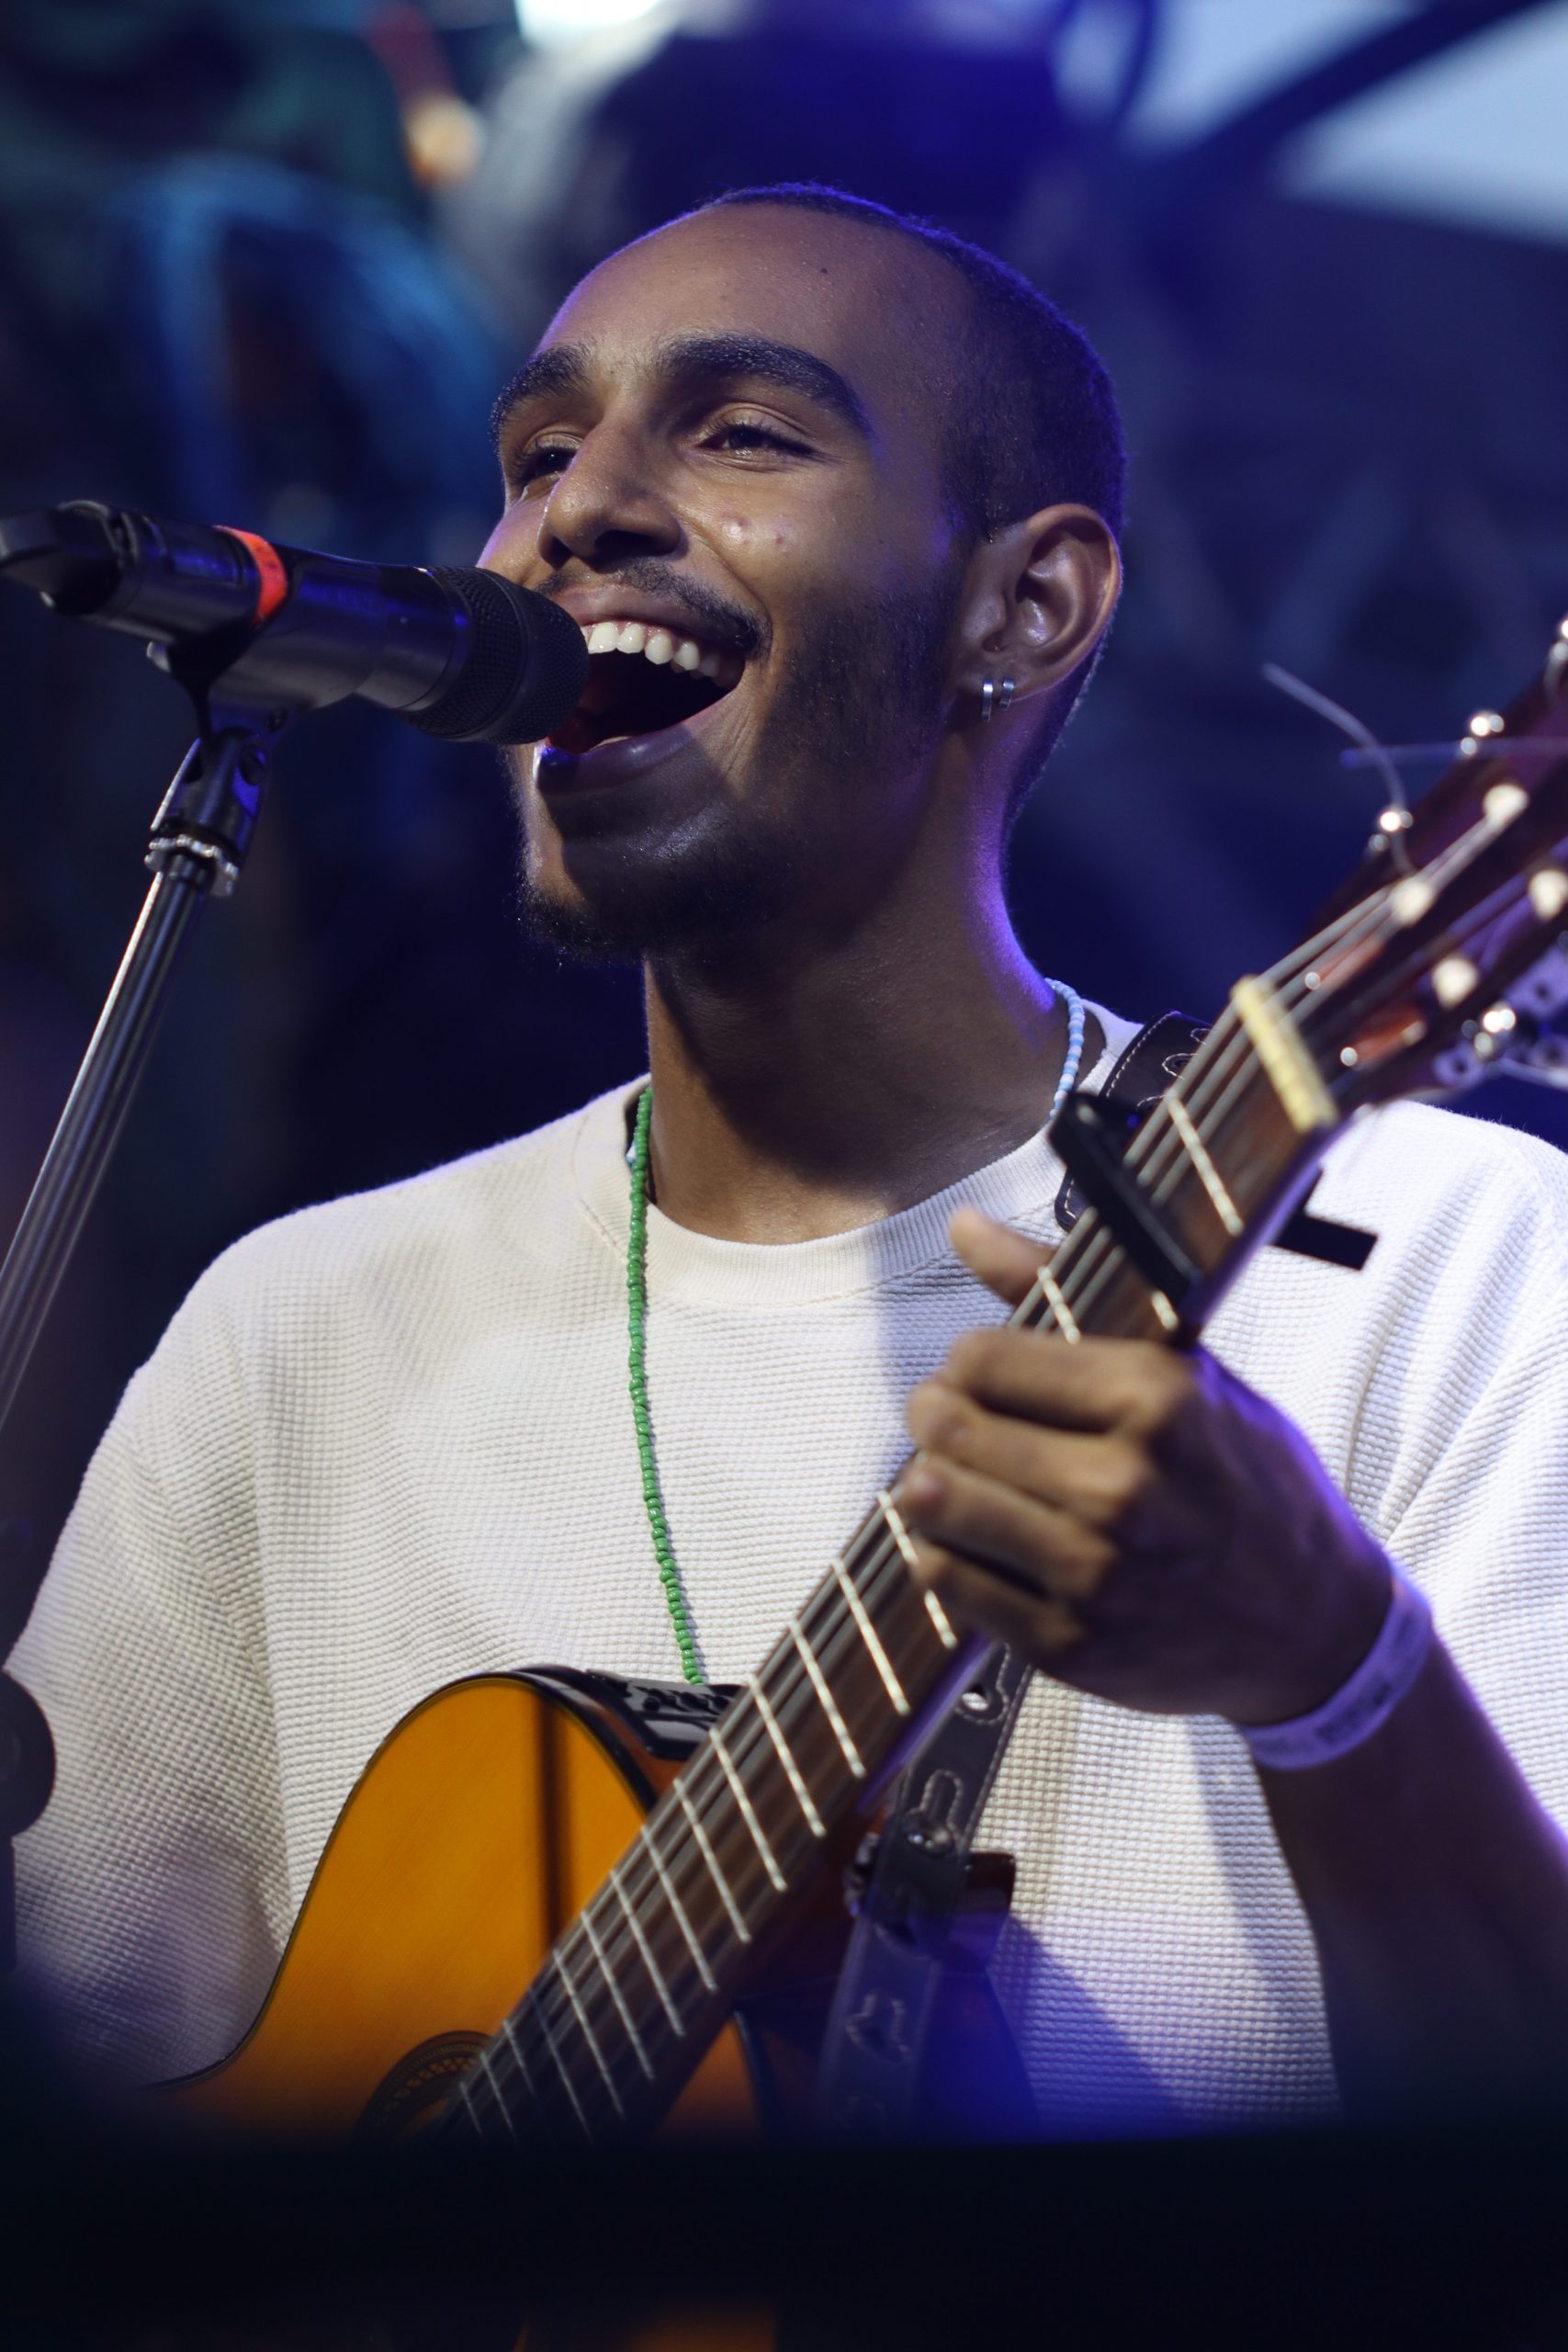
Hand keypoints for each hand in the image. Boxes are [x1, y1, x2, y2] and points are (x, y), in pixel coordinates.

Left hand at [897, 1209, 1391, 1724]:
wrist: (1317, 1629)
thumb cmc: (1249, 1483)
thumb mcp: (1186, 1370)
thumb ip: (1062, 1294)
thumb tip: (964, 1225)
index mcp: (1157, 1398)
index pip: (981, 1359)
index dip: (967, 1364)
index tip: (982, 1378)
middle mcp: (1124, 1486)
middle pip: (947, 1427)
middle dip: (938, 1419)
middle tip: (958, 1427)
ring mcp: (1095, 1574)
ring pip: (934, 1503)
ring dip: (933, 1487)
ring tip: (964, 1482)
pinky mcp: (1072, 1646)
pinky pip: (949, 1580)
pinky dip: (948, 1555)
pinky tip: (984, 1543)